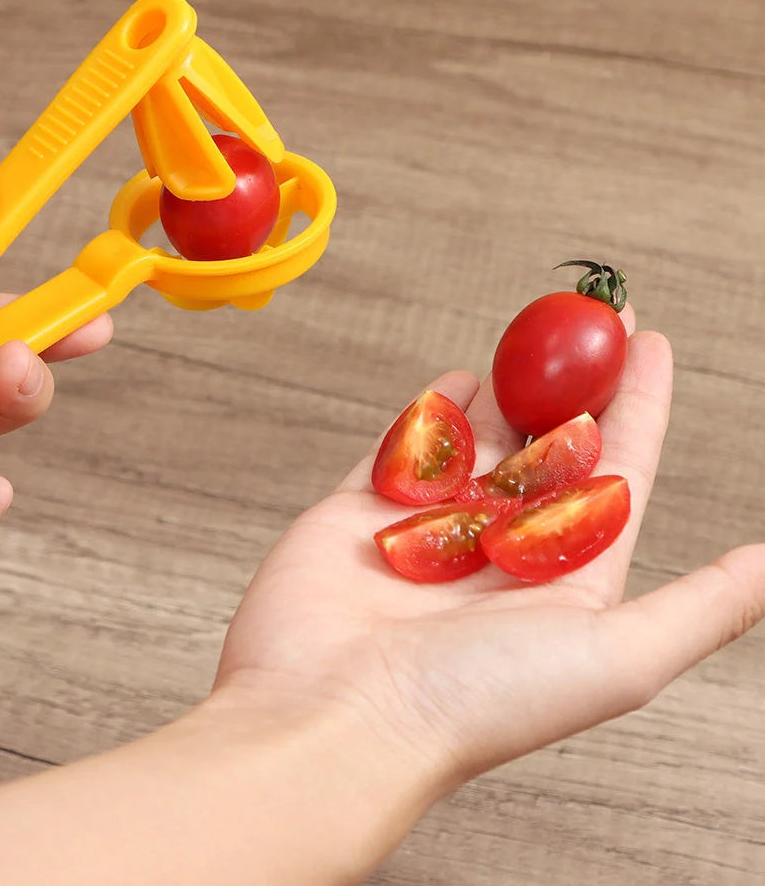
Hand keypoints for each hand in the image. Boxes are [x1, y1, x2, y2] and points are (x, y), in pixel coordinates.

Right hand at [216, 310, 764, 787]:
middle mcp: (500, 548)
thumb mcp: (614, 657)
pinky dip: (433, 410)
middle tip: (591, 318)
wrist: (336, 715)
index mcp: (563, 575)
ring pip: (481, 437)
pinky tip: (459, 378)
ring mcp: (430, 525)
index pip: (616, 468)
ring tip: (532, 338)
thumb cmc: (475, 701)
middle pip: (549, 442)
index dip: (639, 404)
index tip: (652, 343)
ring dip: (509, 385)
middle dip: (575, 377)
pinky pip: (407, 445)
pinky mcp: (365, 510)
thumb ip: (697, 607)